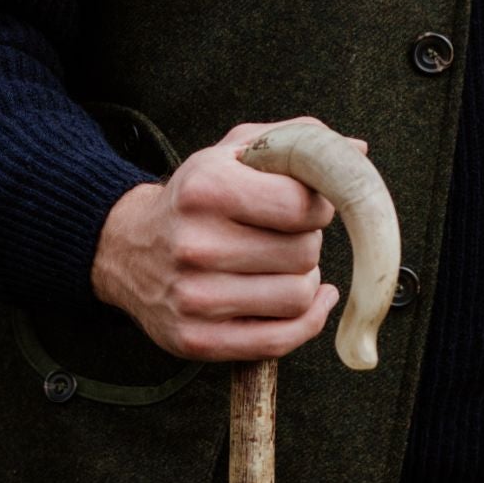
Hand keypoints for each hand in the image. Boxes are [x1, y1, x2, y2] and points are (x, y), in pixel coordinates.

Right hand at [90, 118, 368, 362]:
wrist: (127, 248)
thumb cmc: (193, 198)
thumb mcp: (233, 153)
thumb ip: (294, 142)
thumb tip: (356, 152)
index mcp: (205, 189)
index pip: (303, 205)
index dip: (319, 205)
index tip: (307, 207)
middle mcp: (195, 244)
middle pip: (305, 253)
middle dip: (307, 242)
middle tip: (284, 237)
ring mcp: (193, 297)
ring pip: (298, 297)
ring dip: (303, 281)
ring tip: (279, 267)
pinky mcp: (196, 339)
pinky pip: (279, 340)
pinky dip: (306, 322)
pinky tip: (306, 302)